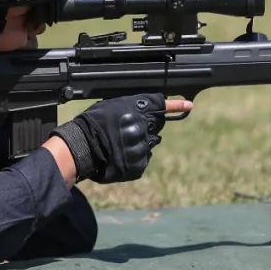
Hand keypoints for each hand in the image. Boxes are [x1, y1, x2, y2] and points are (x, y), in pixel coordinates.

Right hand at [51, 94, 191, 183]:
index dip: (175, 106)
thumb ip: (134, 105)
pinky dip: (134, 159)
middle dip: (145, 128)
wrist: (82, 147)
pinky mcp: (139, 165)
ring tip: (118, 144)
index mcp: (138, 112)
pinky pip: (142, 160)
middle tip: (125, 130)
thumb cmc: (94, 123)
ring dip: (138, 144)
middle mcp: (144, 129)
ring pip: (148, 145)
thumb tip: (150, 105)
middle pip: (155, 127)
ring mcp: (142, 148)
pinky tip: (119, 155)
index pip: (161, 106)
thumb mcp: (114, 104)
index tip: (189, 106)